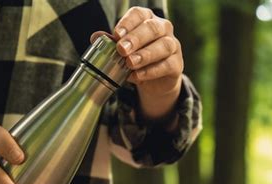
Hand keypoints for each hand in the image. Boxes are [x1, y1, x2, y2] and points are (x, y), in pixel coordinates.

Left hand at [92, 7, 182, 121]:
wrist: (154, 81)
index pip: (139, 14)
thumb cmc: (136, 58)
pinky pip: (167, 65)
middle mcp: (163, 29)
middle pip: (152, 28)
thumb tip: (95, 37)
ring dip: (145, 54)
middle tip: (121, 49)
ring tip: (130, 63)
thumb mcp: (122, 50)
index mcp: (147, 20)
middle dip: (136, 38)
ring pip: (163, 46)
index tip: (116, 34)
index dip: (128, 23)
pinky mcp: (176, 64)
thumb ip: (110, 42)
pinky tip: (138, 75)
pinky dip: (151, 71)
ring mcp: (173, 46)